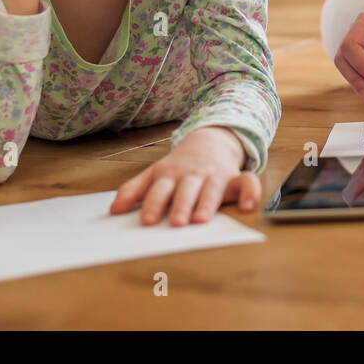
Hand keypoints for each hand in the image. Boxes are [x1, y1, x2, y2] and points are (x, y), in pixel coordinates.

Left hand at [110, 127, 260, 225]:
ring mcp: (214, 176)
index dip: (153, 204)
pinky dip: (250, 192)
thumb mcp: (154, 173)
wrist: (209, 141)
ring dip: (206, 203)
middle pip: (185, 190)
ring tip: (202, 219)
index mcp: (169, 175)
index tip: (147, 221)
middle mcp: (191, 175)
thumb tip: (113, 210)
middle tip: (177, 222)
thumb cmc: (178, 167)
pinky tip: (248, 206)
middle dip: (181, 205)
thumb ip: (134, 190)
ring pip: (212, 189)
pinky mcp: (234, 177)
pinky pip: (246, 181)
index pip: (159, 189)